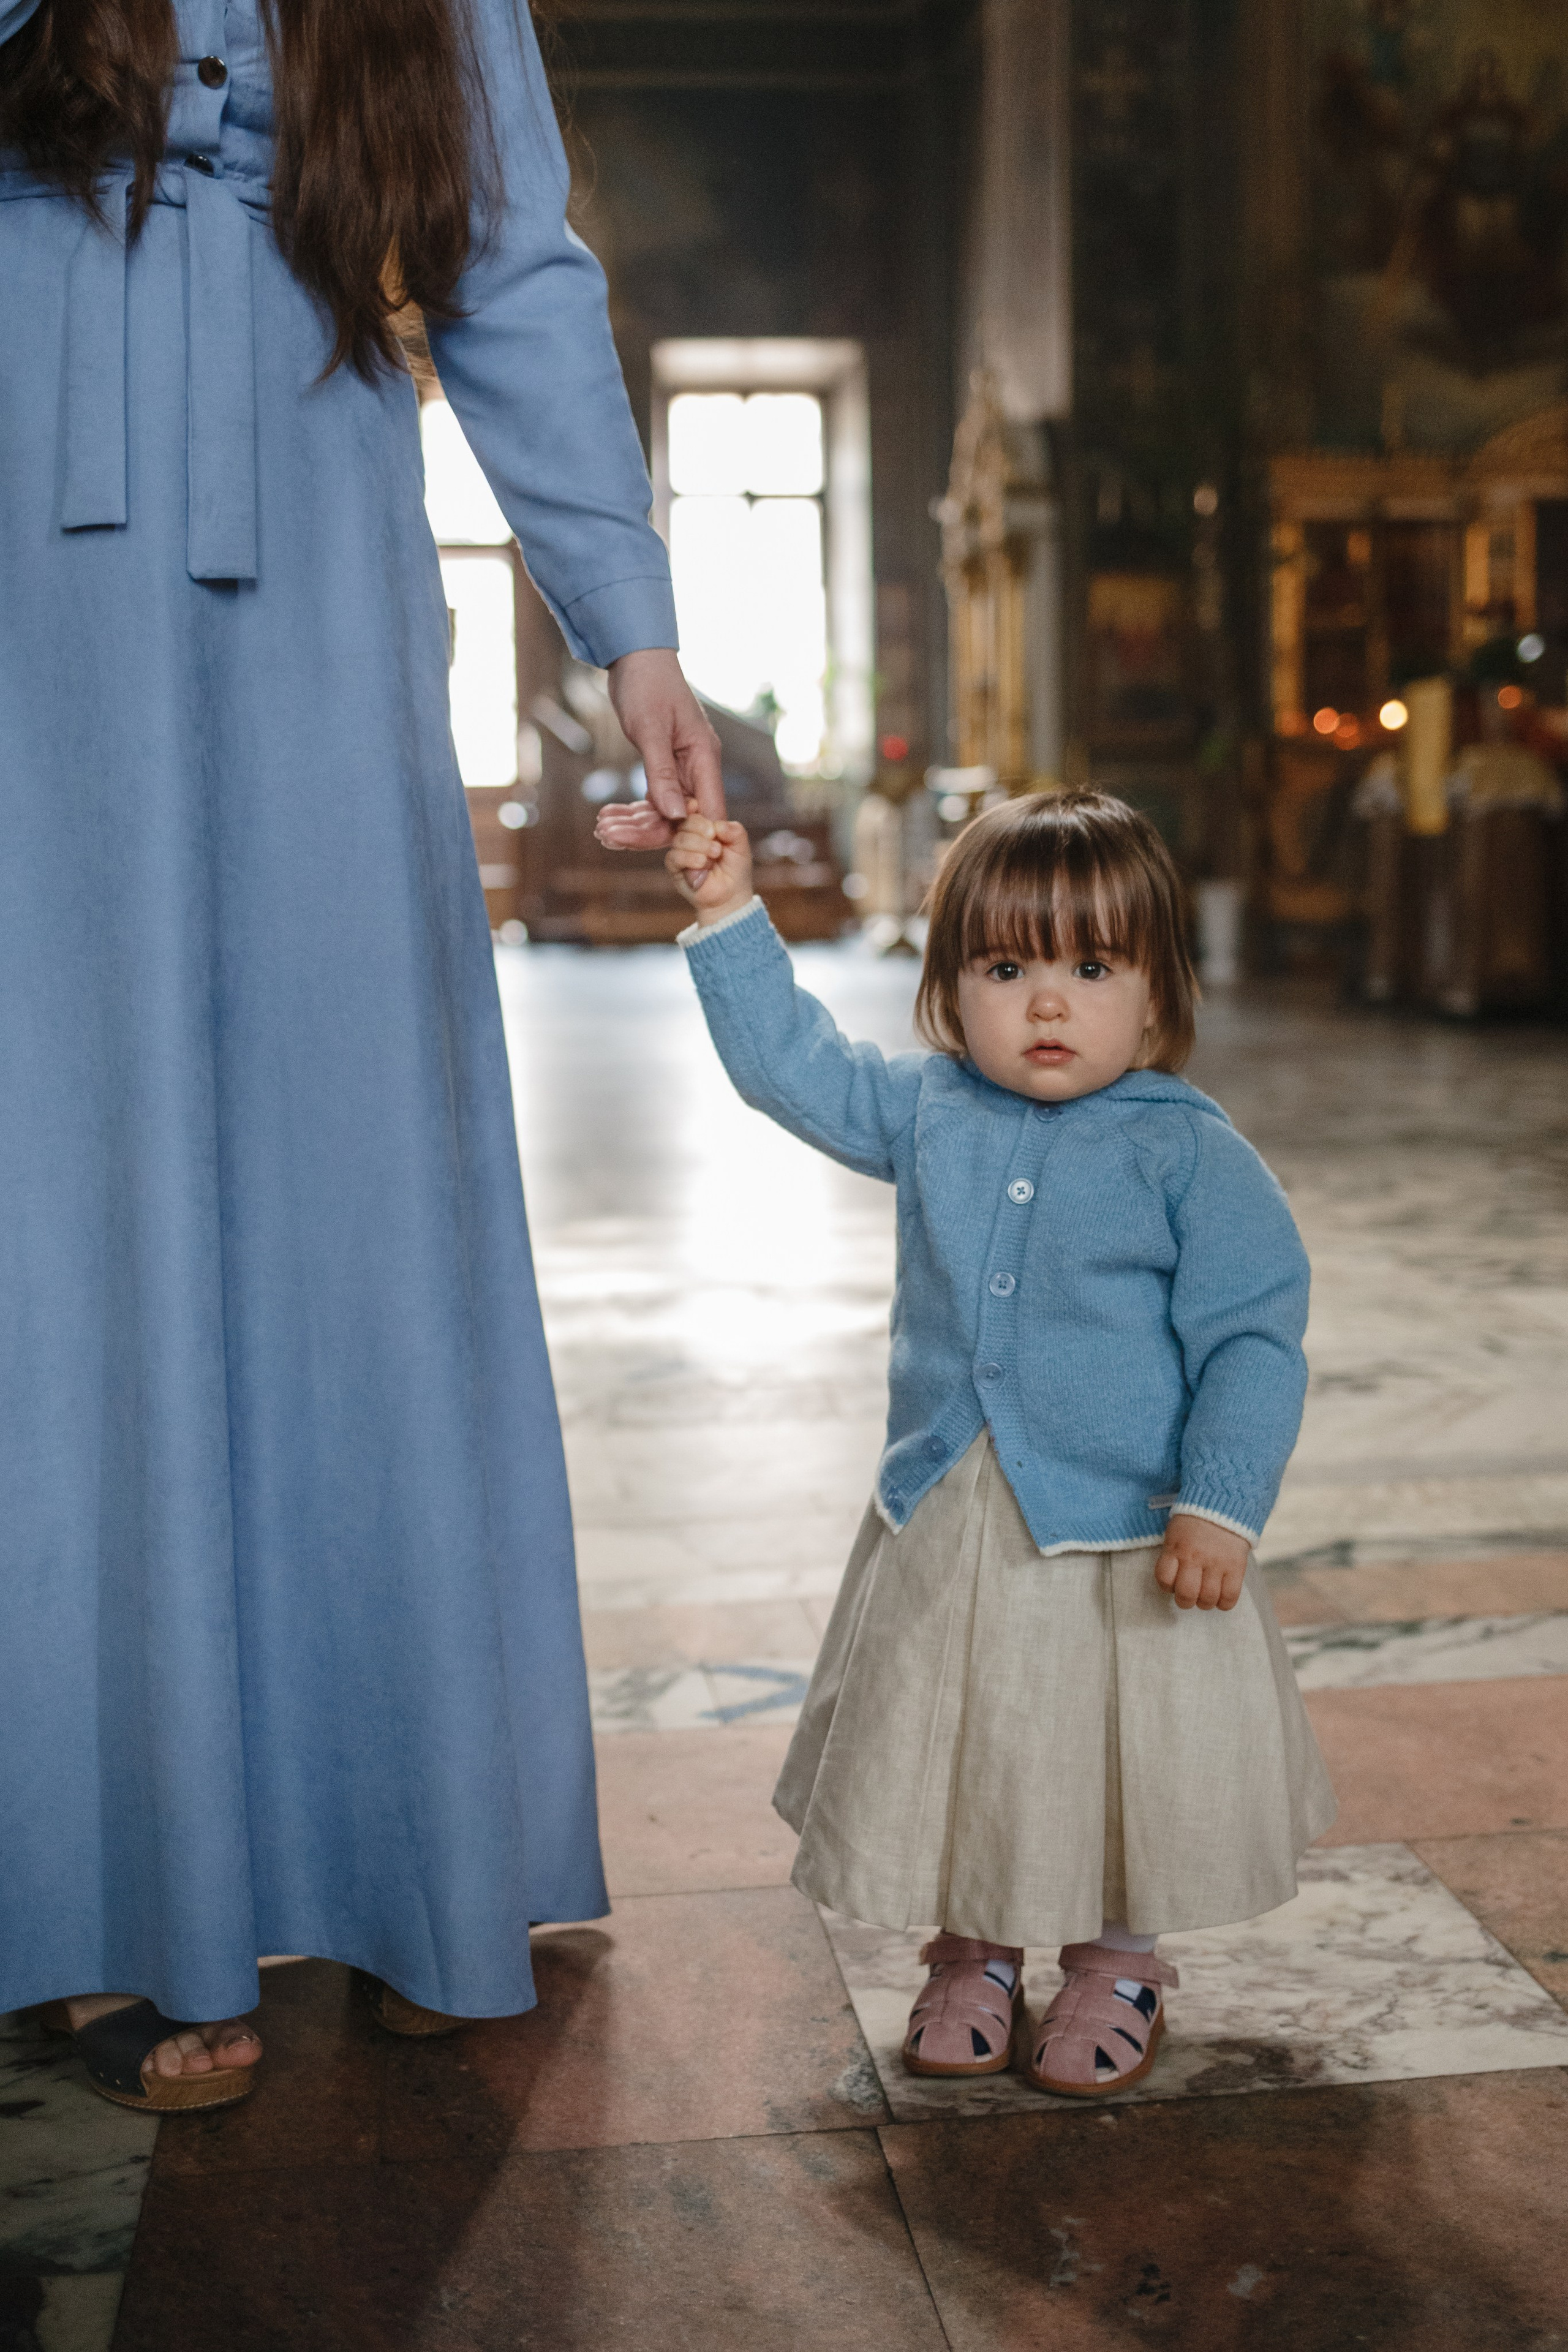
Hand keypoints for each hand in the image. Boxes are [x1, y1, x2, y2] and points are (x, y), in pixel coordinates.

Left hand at [598, 651, 723, 846]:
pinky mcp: (664, 766)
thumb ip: (662, 774)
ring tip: (603, 830)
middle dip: (649, 832)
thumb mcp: (650, 730)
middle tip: (611, 838)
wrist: (635, 657)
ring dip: (636, 824)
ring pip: (666, 811)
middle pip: (683, 817)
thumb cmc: (647, 685)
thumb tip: (674, 816)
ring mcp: (681, 768)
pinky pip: (655, 798)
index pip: (708, 812)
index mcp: (705, 757)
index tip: (665, 856)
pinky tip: (609, 817)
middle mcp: (698, 767)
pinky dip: (634, 810)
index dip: (692, 838)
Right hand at [666, 808, 752, 921]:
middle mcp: (689, 836)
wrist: (731, 895)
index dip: (692, 806)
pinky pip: (675, 857)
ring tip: (714, 856)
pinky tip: (703, 864)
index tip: (697, 806)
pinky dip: (691, 858)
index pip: (692, 809)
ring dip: (700, 846)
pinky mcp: (674, 867)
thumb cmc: (735, 869)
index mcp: (703, 826)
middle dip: (702, 829)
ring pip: (680, 839)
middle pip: (686, 821)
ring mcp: (680, 851)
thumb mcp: (741, 846)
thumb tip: (717, 825)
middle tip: (717, 844)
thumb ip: (734, 830)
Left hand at [1154, 1514, 1249, 1611]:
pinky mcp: (1236, 1567)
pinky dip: (1224, 1603)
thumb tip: (1172, 1582)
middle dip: (1185, 1601)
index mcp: (1176, 1548)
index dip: (1167, 1587)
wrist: (1224, 1504)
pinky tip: (1221, 1598)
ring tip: (1206, 1596)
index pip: (1164, 1579)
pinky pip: (1230, 1596)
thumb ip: (1173, 1555)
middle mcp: (1195, 1557)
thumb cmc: (1195, 1522)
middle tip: (1189, 1596)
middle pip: (1186, 1594)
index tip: (1172, 1584)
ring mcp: (1217, 1563)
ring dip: (1205, 1603)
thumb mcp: (1175, 1533)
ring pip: (1208, 1598)